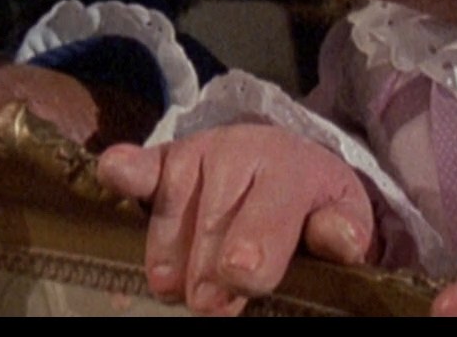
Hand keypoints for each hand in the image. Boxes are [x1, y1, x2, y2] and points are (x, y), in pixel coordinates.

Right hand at [96, 124, 373, 315]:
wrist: (288, 163)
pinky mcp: (167, 157)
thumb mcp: (343, 218)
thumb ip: (342, 230)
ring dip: (170, 251)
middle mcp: (245, 151)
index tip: (240, 279)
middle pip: (214, 219)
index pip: (268, 212)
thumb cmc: (313, 206)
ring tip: (172, 287)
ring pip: (175, 204)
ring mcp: (202, 151)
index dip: (252, 249)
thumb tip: (339, 239)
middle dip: (208, 269)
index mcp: (293, 169)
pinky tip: (113, 171)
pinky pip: (146, 164)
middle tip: (210, 305)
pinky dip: (129, 169)